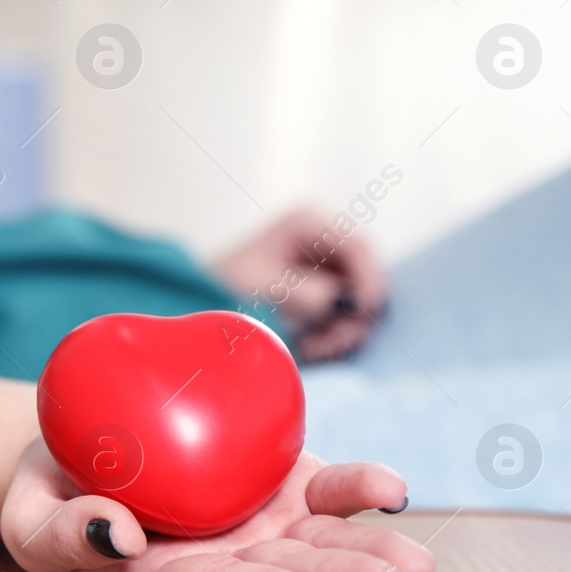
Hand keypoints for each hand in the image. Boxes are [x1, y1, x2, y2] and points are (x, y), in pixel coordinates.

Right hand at [0, 439, 433, 571]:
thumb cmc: (46, 495)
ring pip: (324, 543)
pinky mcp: (277, 483)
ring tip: (420, 569)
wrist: (73, 453)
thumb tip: (119, 534)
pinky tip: (390, 492)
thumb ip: (62, 535)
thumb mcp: (28, 521)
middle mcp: (224, 564)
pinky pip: (326, 490)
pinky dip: (359, 490)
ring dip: (373, 552)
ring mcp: (258, 526)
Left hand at [211, 208, 386, 360]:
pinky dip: (332, 333)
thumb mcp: (264, 286)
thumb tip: (339, 303)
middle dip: (353, 313)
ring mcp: (325, 266)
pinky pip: (343, 315)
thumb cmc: (223, 286)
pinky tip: (310, 346)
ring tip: (313, 348)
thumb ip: (306, 293)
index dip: (369, 279)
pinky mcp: (323, 291)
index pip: (359, 247)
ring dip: (342, 329)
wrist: (201, 300)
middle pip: (364, 275)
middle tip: (331, 341)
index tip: (362, 310)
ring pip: (357, 300)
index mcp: (308, 223)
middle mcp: (322, 240)